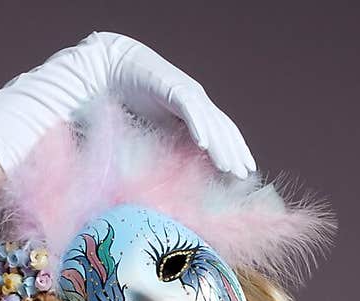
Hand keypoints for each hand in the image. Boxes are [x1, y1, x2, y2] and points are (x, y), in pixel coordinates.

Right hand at [99, 32, 256, 179]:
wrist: (115, 68)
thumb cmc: (136, 98)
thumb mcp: (161, 126)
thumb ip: (174, 142)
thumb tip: (183, 170)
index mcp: (197, 108)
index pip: (222, 131)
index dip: (235, 149)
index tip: (245, 171)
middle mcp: (197, 99)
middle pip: (222, 127)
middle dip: (235, 151)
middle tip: (244, 174)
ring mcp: (186, 92)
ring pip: (209, 121)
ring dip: (220, 146)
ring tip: (228, 167)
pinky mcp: (171, 88)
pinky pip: (188, 109)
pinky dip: (197, 126)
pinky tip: (203, 144)